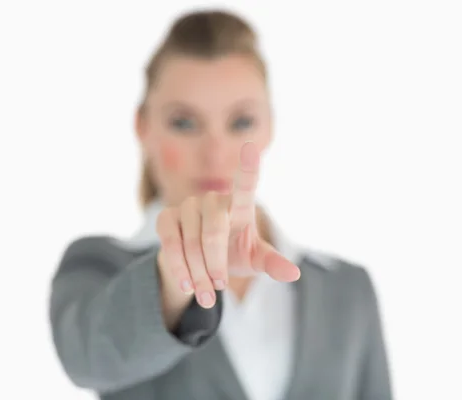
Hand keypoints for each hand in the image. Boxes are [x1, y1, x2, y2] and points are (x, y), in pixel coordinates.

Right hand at [156, 141, 299, 308]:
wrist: (199, 263)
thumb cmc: (233, 254)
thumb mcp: (254, 260)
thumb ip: (271, 264)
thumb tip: (294, 274)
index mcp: (240, 205)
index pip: (245, 184)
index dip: (248, 167)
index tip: (251, 148)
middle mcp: (213, 199)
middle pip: (213, 232)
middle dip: (215, 265)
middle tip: (219, 288)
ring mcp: (188, 205)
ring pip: (191, 243)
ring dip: (198, 274)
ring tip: (206, 296)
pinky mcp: (166, 217)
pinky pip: (170, 243)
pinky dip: (179, 268)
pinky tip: (186, 285)